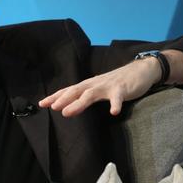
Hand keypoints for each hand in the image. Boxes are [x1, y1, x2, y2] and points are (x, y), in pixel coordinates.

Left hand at [38, 57, 161, 116]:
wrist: (140, 70)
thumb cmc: (116, 82)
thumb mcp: (97, 89)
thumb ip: (84, 96)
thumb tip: (67, 106)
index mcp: (88, 85)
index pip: (68, 90)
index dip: (55, 96)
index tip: (42, 104)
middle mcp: (94, 84)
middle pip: (76, 91)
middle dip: (63, 99)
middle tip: (52, 107)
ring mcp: (108, 86)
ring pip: (91, 94)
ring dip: (79, 103)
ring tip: (67, 112)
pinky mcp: (122, 89)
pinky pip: (118, 97)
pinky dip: (115, 104)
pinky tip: (114, 112)